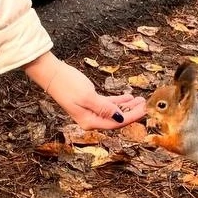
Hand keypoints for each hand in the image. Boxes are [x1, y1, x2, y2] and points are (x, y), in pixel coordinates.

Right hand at [23, 53, 145, 129]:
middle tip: (146, 104)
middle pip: (116, 119)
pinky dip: (118, 100)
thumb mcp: (87, 96)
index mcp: (89, 121)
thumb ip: (104, 108)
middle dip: (132, 112)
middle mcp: (90, 119)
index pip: (116, 123)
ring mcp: (90, 111)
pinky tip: (129, 96)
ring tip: (140, 99)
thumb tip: (120, 117)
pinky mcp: (89, 101)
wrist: (51, 74)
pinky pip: (108, 104)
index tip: (145, 110)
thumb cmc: (67, 84)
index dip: (132, 117)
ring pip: (113, 111)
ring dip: (127, 105)